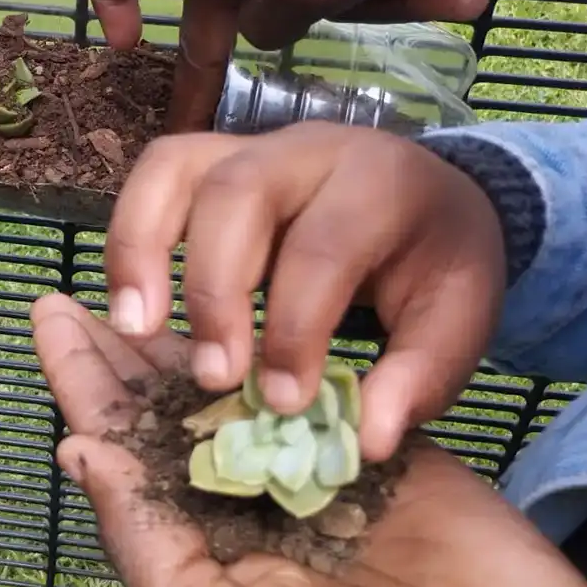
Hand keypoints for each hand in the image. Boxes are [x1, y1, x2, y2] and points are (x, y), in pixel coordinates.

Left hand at [32, 295, 586, 586]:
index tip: (49, 316)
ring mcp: (316, 484)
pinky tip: (254, 305)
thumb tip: (75, 452)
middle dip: (128, 351)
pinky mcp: (385, 461)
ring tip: (157, 278)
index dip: (82, 384)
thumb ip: (140, 537)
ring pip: (242, 391)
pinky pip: (330, 392)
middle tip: (82, 289)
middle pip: (170, 411)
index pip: (119, 451)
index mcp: (192, 559)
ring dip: (201, 338)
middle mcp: (245, 515)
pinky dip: (295, 350)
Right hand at [103, 123, 506, 461]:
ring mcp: (251, 145)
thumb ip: (417, 378)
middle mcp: (309, 150)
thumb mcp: (458, 321)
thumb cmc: (436, 264)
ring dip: (143, 248)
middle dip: (215, 288)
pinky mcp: (211, 159)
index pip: (324, 248)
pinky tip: (128, 304)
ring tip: (135, 328)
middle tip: (213, 376)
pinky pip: (154, 176)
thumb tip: (366, 440)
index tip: (283, 403)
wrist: (430, 195)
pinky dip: (129, 235)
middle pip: (238, 193)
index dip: (295, 328)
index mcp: (382, 183)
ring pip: (176, 169)